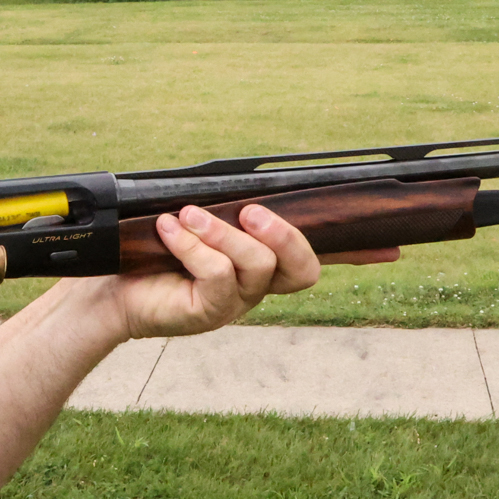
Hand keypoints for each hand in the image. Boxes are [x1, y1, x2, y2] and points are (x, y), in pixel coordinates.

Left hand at [103, 203, 395, 340]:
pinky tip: (169, 230)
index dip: (359, 253)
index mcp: (262, 263)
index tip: (394, 246)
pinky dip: (194, 245)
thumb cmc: (148, 252)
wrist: (103, 289)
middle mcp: (257, 287)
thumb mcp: (193, 221)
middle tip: (253, 212)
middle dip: (286, 234)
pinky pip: (218, 276)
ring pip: (258, 266)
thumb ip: (224, 206)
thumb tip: (240, 185)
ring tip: (186, 216)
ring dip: (222, 233)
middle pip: (304, 268)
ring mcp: (235, 303)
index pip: (320, 256)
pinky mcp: (208, 313)